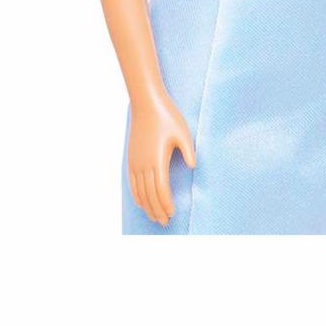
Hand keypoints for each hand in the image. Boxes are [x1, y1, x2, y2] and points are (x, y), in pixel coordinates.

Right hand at [127, 88, 195, 226]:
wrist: (146, 103)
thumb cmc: (167, 116)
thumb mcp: (183, 132)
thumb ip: (188, 151)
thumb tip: (194, 166)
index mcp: (157, 160)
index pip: (161, 189)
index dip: (166, 203)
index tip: (172, 213)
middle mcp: (144, 164)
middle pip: (150, 194)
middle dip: (157, 210)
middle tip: (165, 222)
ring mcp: (136, 162)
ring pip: (140, 191)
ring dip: (147, 206)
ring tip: (155, 217)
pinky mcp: (132, 158)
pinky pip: (132, 183)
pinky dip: (137, 195)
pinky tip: (141, 203)